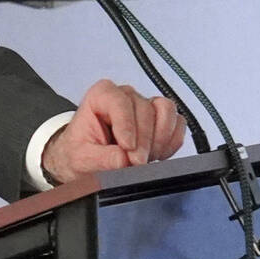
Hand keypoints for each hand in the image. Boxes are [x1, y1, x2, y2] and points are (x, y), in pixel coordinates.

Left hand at [41, 79, 186, 184]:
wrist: (88, 159)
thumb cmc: (81, 152)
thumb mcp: (82, 158)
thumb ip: (101, 158)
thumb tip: (124, 160)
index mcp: (101, 95)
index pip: (120, 102)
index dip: (126, 125)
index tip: (127, 148)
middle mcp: (125, 95)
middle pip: (145, 110)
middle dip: (143, 141)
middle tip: (137, 163)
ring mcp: (146, 105)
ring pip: (166, 112)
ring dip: (160, 139)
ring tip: (146, 158)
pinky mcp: (162, 118)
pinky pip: (178, 124)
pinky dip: (171, 142)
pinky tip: (157, 156)